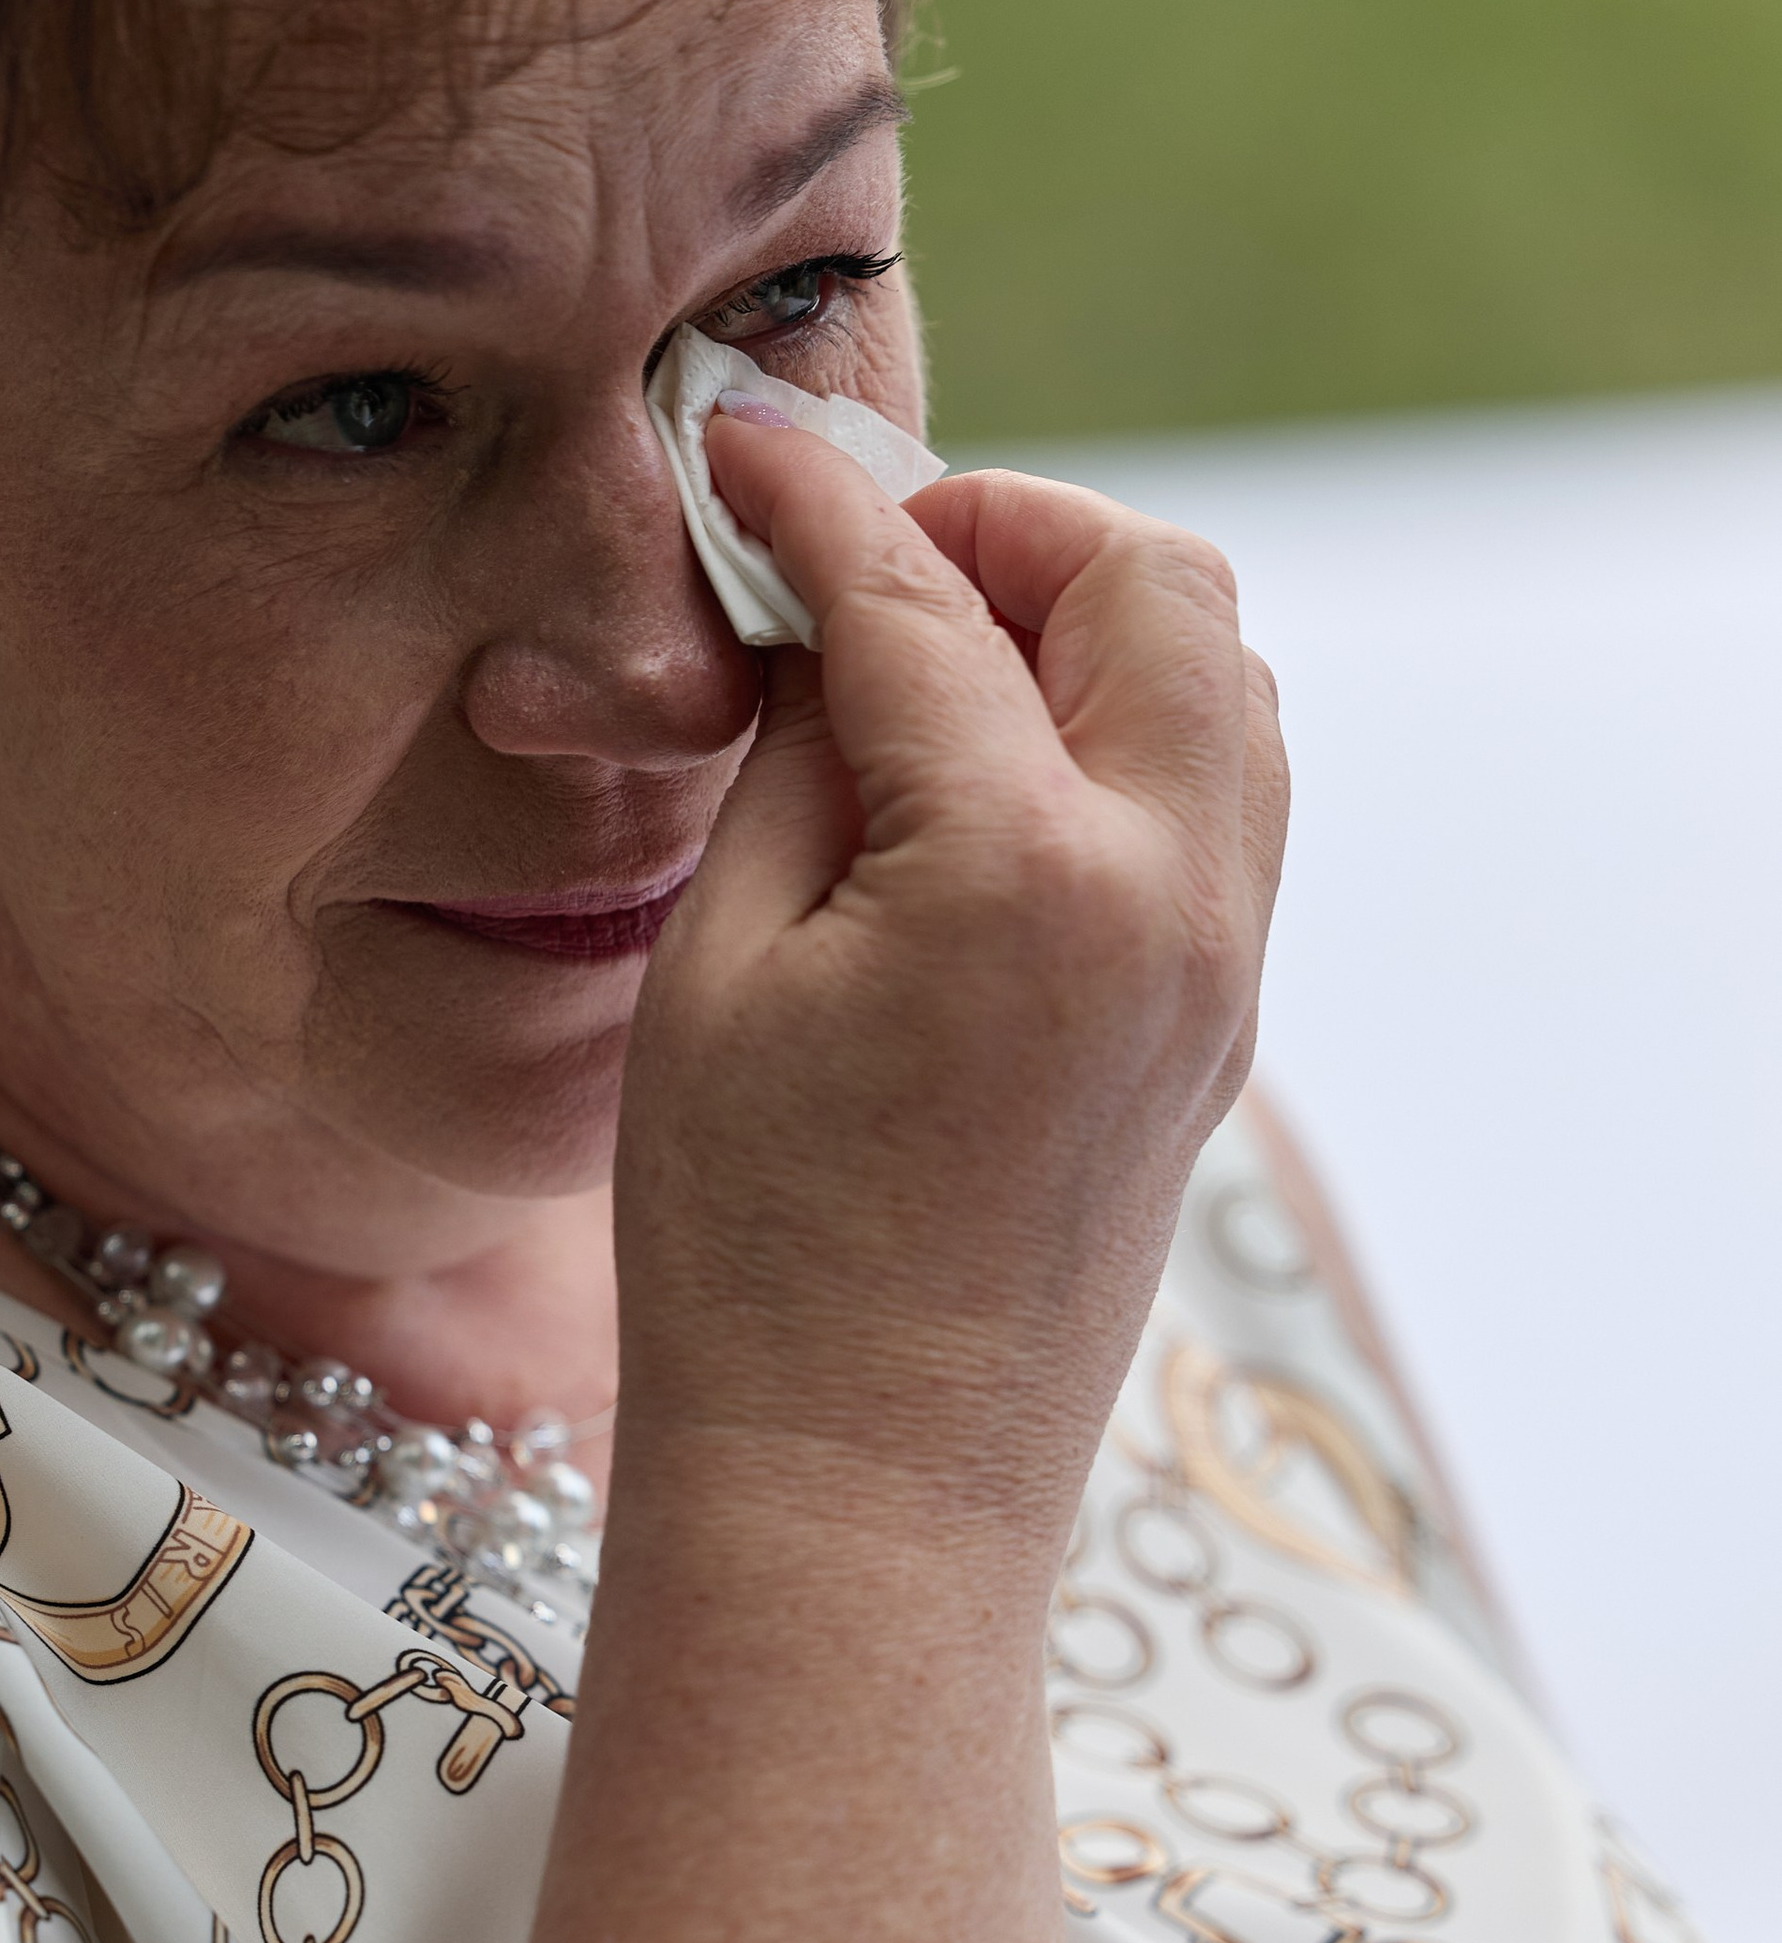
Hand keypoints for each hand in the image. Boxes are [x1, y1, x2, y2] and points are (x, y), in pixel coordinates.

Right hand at [615, 418, 1286, 1572]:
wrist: (860, 1495)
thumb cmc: (744, 1260)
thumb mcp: (718, 971)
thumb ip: (804, 759)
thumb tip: (842, 624)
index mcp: (1026, 871)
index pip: (927, 602)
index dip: (815, 503)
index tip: (740, 446)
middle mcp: (1171, 897)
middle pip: (1158, 587)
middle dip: (1011, 531)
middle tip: (865, 567)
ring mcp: (1222, 968)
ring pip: (1225, 683)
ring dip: (1092, 624)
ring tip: (929, 671)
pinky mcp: (1219, 1029)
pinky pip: (1223, 801)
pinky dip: (1128, 734)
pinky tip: (988, 783)